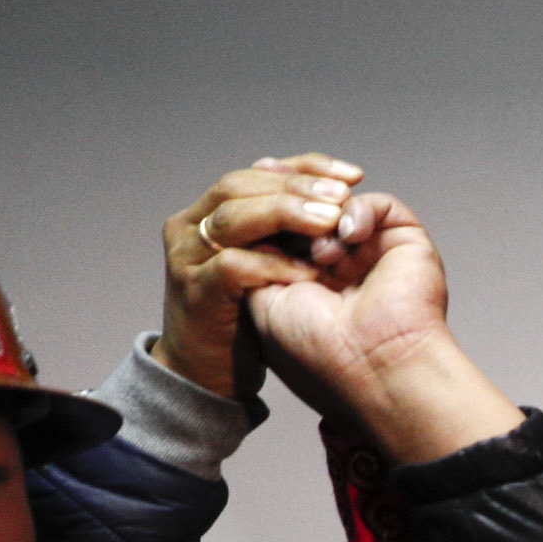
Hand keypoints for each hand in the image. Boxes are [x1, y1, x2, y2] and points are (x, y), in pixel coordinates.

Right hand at [155, 153, 366, 400]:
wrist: (209, 373)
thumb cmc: (248, 316)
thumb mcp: (273, 264)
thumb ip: (291, 233)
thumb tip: (338, 202)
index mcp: (215, 211)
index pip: (262, 172)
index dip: (307, 168)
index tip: (355, 176)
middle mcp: (193, 225)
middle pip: (243, 184)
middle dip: (298, 186)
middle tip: (344, 195)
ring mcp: (188, 256)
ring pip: (233, 217)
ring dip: (285, 214)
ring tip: (331, 222)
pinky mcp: (194, 292)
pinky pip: (231, 267)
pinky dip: (271, 265)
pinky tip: (308, 273)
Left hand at [243, 190, 517, 464]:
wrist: (369, 365)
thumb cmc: (319, 350)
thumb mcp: (260, 300)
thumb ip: (253, 257)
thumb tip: (250, 219)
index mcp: (310, 285)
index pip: (284, 232)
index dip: (266, 216)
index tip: (247, 217)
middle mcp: (343, 267)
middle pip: (310, 211)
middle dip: (292, 210)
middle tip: (282, 220)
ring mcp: (375, 255)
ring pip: (341, 205)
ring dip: (323, 218)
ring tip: (322, 252)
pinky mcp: (407, 243)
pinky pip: (380, 204)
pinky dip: (358, 211)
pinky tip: (349, 237)